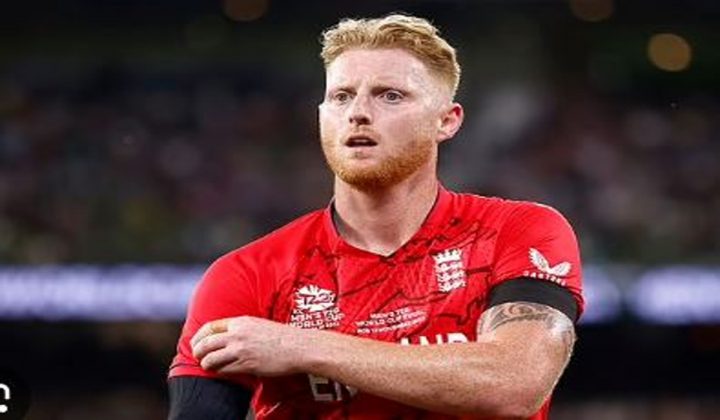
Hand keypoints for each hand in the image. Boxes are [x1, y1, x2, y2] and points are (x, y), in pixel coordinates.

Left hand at [191, 316, 306, 376]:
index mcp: (240, 322)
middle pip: (206, 343)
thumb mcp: (258, 324)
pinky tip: (220, 371)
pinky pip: (224, 370)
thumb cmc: (282, 336)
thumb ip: (241, 328)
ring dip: (206, 363)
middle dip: (198, 351)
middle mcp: (238, 334)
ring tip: (207, 365)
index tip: (197, 342)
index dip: (199, 336)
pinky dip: (219, 371)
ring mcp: (241, 350)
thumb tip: (227, 335)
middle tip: (197, 356)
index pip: (210, 327)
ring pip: (211, 358)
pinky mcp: (247, 364)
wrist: (297, 346)